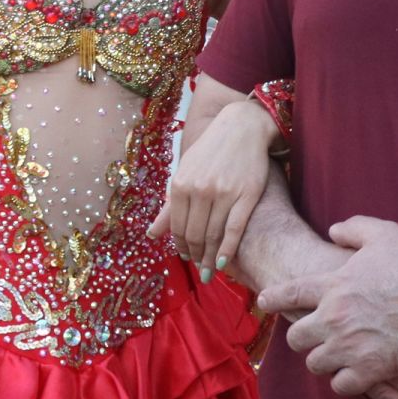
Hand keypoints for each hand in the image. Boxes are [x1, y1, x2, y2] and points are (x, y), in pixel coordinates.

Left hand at [148, 98, 277, 277]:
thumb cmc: (210, 152)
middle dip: (194, 255)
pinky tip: (222, 263)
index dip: (179, 246)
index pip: (177, 226)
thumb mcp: (184, 173)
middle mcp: (199, 190)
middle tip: (198, 268)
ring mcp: (223, 194)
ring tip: (208, 270)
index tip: (185, 257)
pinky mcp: (246, 196)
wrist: (241, 128)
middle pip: (194, 234)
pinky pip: (234, 230)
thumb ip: (169, 206)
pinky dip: (227, 249)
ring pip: (212, 235)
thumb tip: (151, 234)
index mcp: (180, 184)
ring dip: (209, 258)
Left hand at [258, 216, 397, 396]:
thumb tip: (332, 231)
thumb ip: (352, 229)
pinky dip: (344, 381)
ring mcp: (352, 345)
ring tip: (329, 356)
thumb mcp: (383, 233)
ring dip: (321, 360)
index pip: (287, 294)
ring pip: (314, 363)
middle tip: (307, 336)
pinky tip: (350, 375)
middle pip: (295, 337)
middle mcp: (334, 317)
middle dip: (299, 337)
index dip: (272, 299)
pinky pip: (342, 385)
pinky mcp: (374, 369)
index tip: (264, 302)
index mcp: (332, 284)